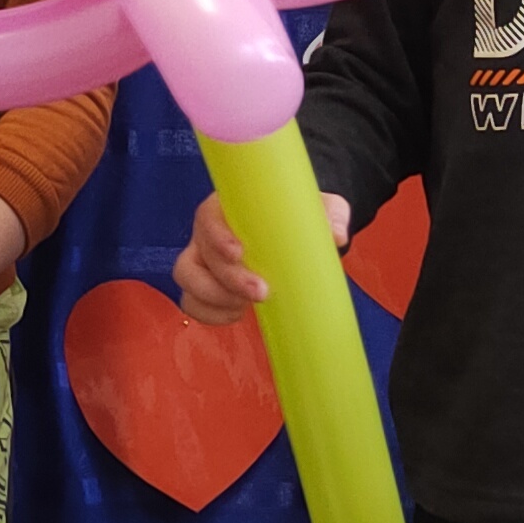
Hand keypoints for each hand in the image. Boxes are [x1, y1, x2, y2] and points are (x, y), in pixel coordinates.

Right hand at [175, 187, 345, 324]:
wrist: (296, 229)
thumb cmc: (303, 213)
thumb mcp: (321, 208)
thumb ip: (330, 216)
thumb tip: (336, 236)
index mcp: (227, 207)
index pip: (207, 218)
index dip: (217, 237)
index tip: (239, 252)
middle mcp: (208, 233)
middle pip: (196, 257)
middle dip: (226, 279)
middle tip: (261, 293)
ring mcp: (203, 259)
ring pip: (187, 280)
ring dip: (214, 299)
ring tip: (247, 308)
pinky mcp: (206, 284)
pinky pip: (193, 302)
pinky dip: (211, 314)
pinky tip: (238, 315)